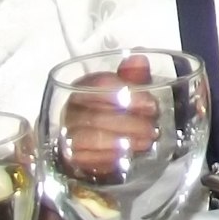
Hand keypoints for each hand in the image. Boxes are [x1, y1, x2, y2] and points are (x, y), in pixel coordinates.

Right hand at [59, 53, 158, 175]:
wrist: (98, 137)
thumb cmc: (116, 108)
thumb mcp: (130, 90)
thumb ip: (135, 76)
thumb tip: (138, 60)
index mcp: (84, 85)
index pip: (100, 84)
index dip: (126, 93)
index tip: (150, 105)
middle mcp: (71, 108)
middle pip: (95, 114)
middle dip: (128, 123)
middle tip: (152, 128)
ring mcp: (67, 133)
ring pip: (89, 138)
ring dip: (120, 142)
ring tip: (145, 142)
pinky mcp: (69, 157)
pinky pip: (84, 159)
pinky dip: (107, 158)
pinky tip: (126, 156)